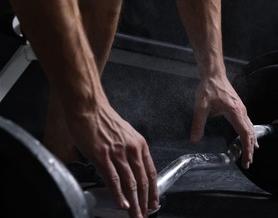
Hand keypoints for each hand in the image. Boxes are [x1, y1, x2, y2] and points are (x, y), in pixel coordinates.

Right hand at [65, 98, 158, 217]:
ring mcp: (117, 153)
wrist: (89, 107)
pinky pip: (113, 180)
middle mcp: (132, 149)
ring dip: (134, 204)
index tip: (154, 203)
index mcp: (139, 144)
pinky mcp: (102, 156)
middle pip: (142, 181)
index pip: (151, 172)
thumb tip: (131, 166)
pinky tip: (122, 205)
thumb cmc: (104, 119)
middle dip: (145, 202)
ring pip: (130, 184)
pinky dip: (118, 195)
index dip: (153, 191)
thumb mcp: (125, 133)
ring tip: (135, 216)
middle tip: (145, 215)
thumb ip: (130, 149)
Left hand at [191, 74, 258, 168]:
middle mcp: (241, 111)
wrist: (214, 74)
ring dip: (251, 142)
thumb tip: (194, 140)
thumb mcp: (200, 107)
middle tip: (247, 163)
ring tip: (249, 155)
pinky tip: (249, 138)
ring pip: (250, 129)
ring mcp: (242, 109)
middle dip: (250, 149)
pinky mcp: (239, 108)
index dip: (246, 149)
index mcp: (235, 112)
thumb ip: (198, 125)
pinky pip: (248, 123)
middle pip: (250, 134)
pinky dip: (249, 134)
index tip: (246, 160)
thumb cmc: (209, 88)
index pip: (245, 134)